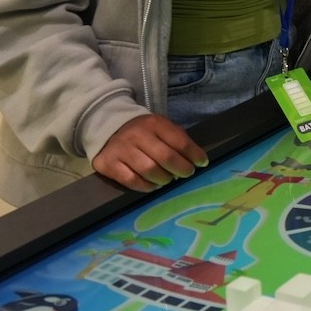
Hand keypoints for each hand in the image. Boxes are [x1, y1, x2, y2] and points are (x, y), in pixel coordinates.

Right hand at [92, 114, 207, 191]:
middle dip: (182, 169)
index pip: (179, 141)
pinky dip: (147, 186)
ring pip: (150, 171)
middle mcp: (137, 135)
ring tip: (168, 179)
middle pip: (166, 158)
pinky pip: (132, 181)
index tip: (202, 163)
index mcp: (154, 123)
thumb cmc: (142, 132)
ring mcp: (122, 150)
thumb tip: (197, 158)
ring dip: (164, 179)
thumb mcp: (161, 127)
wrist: (108, 129)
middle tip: (186, 173)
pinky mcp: (109, 165)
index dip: (194, 155)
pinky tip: (153, 184)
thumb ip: (177, 139)